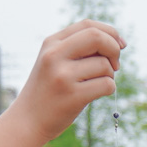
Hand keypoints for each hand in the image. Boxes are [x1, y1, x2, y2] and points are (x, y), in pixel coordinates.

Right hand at [9, 20, 125, 142]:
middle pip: (97, 38)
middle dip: (114, 49)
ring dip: (110, 75)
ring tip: (97, 84)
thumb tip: (116, 43)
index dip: (110, 32)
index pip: (88, 25)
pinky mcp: (72, 96)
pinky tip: (98, 94)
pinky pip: (106, 85)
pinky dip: (109, 88)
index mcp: (52, 43)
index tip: (120, 45)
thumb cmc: (47, 91)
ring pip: (104, 65)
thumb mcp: (54, 62)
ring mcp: (63, 76)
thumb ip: (77, 49)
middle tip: (116, 64)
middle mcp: (55, 56)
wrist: (27, 121)